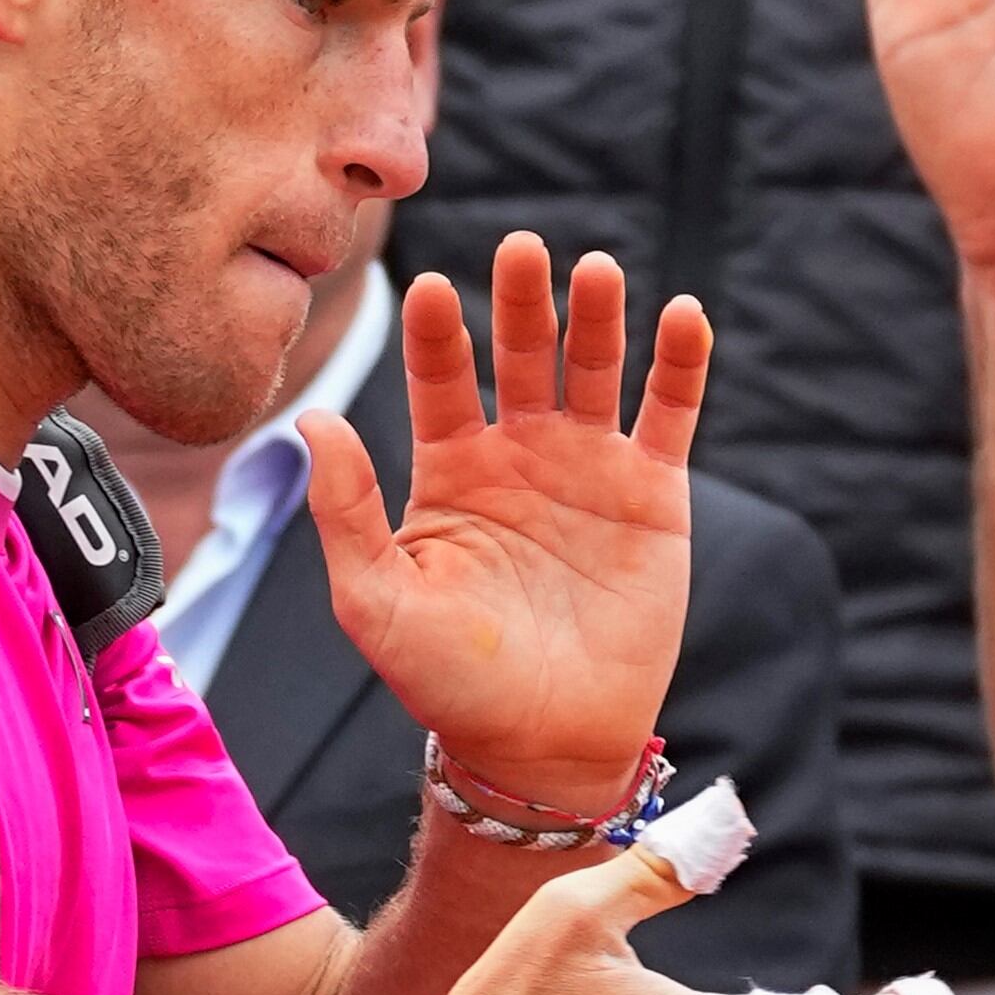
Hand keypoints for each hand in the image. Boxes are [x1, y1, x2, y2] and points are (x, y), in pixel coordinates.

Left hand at [307, 233, 703, 819]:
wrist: (542, 745)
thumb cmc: (448, 682)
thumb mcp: (376, 601)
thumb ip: (345, 510)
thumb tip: (311, 417)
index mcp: (449, 469)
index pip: (439, 376)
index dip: (437, 332)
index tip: (430, 286)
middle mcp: (519, 453)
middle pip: (520, 354)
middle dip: (521, 301)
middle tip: (521, 249)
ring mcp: (589, 468)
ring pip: (594, 369)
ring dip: (598, 317)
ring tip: (597, 269)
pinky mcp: (652, 496)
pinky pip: (669, 415)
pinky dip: (680, 364)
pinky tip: (683, 314)